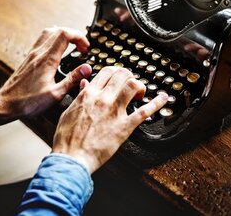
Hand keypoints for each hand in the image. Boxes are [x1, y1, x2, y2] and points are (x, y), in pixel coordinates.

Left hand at [0, 27, 91, 128]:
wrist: (6, 104)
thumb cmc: (28, 102)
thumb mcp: (56, 94)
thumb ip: (72, 79)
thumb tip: (86, 69)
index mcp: (47, 60)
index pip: (65, 34)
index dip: (79, 37)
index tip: (86, 47)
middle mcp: (38, 53)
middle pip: (58, 30)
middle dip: (74, 35)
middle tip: (82, 48)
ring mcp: (32, 55)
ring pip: (49, 33)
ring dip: (63, 35)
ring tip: (72, 46)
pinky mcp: (29, 59)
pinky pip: (42, 40)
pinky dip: (54, 40)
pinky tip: (58, 50)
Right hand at [52, 66, 167, 173]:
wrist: (71, 158)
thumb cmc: (67, 138)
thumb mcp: (69, 111)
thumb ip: (80, 95)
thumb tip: (85, 84)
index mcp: (88, 94)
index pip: (107, 71)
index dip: (116, 72)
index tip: (119, 78)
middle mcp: (102, 98)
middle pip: (123, 74)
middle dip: (129, 77)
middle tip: (131, 86)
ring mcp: (114, 111)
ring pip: (133, 85)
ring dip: (140, 86)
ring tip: (140, 94)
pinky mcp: (124, 126)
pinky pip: (144, 111)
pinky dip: (157, 103)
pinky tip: (164, 98)